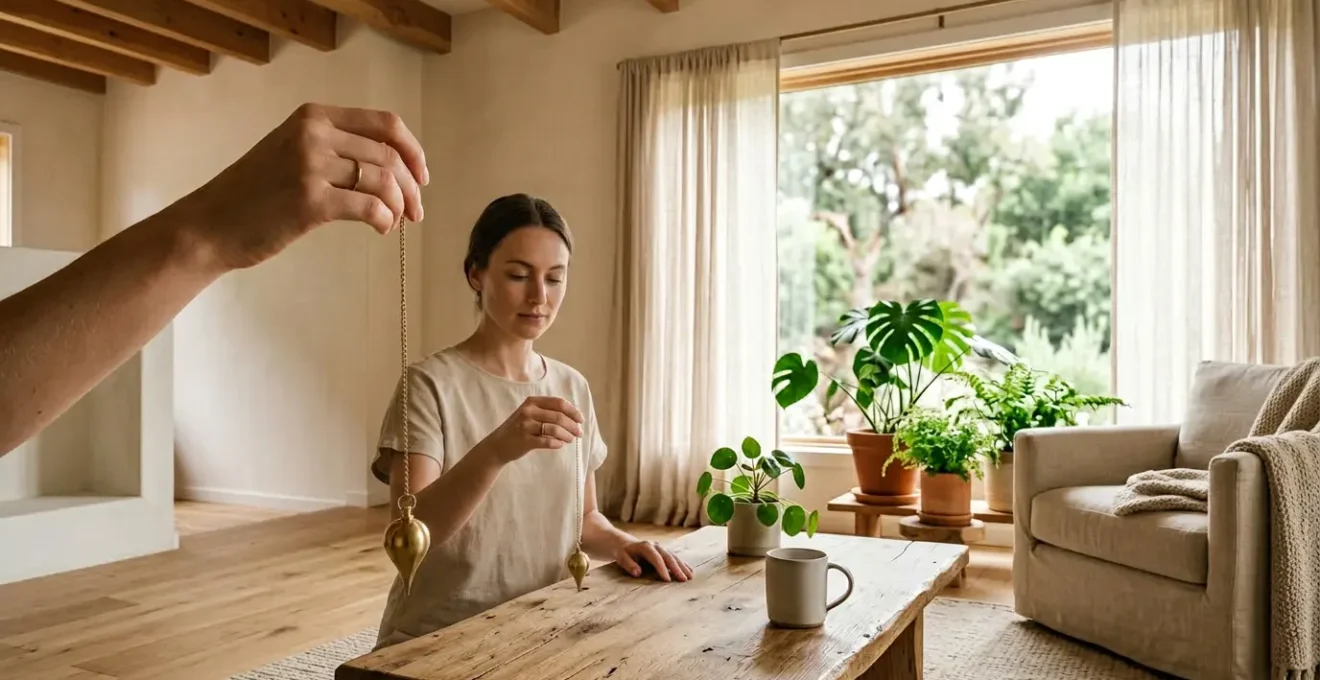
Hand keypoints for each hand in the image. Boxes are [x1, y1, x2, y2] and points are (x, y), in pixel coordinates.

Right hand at [173, 103, 427, 270]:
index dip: (413, 150)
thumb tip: (393, 169)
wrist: (209, 225)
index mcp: (313, 116)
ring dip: (401, 205)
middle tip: (416, 212)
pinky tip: (381, 229)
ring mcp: (310, 165)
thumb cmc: (253, 195)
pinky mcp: (310, 200)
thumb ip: (334, 149)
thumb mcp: (291, 152)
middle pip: (390, 155)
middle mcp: (313, 133)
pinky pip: (369, 207)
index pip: (385, 123)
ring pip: (384, 180)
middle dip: (412, 187)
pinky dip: (385, 220)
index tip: (422, 176)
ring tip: (397, 222)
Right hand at [479, 396, 583, 464]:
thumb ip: (547, 412)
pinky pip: (547, 441)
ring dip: (567, 435)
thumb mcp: (530, 414)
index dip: (573, 411)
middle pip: (559, 416)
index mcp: (532, 401)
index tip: (581, 420)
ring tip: (570, 440)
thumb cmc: (518, 429)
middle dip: (573, 425)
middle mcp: (528, 411)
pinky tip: (560, 445)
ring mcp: (525, 425)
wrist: (497, 445)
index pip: (559, 403)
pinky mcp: (524, 440)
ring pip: (555, 429)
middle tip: (579, 433)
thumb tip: (574, 417)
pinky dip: (557, 443)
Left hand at [614, 540, 692, 582]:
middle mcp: (656, 546)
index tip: (667, 580)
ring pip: (674, 557)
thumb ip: (629, 564)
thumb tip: (637, 573)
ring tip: (690, 577)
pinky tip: (690, 571)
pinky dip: (682, 564)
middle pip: (668, 557)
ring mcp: (661, 548)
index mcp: (646, 547)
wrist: (624, 543)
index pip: (656, 558)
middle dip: (677, 568)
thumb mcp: (621, 557)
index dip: (662, 569)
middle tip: (684, 580)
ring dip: (682, 567)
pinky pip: (675, 558)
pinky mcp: (664, 552)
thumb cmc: (622, 552)